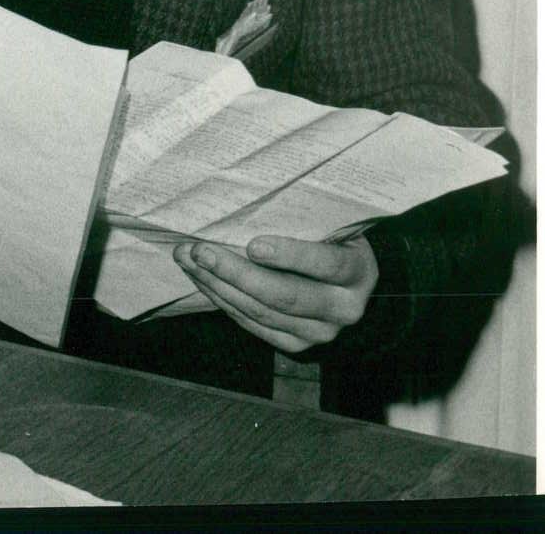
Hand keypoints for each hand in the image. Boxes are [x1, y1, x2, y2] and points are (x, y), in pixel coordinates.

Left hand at [173, 234, 378, 353]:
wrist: (341, 278)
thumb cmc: (326, 237)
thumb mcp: (326, 223)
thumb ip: (300, 218)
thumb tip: (245, 199)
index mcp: (357, 271)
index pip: (326, 264)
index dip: (290, 256)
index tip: (253, 245)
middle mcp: (344, 308)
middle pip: (285, 295)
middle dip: (236, 272)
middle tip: (199, 250)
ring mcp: (320, 332)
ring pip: (262, 312)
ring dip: (218, 285)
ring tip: (187, 259)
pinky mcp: (295, 344)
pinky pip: (252, 325)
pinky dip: (222, 300)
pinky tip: (201, 278)